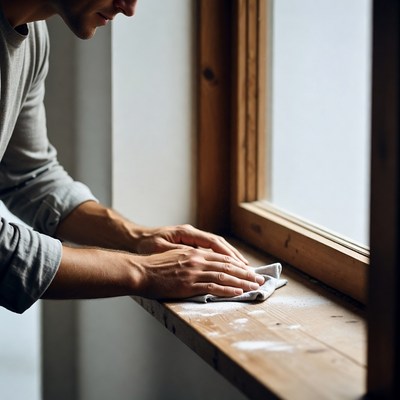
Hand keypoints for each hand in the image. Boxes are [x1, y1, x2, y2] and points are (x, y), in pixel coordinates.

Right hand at [134, 247, 263, 298]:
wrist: (140, 271)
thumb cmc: (154, 265)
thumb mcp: (175, 255)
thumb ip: (191, 258)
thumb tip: (204, 264)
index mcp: (194, 252)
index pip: (222, 258)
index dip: (238, 264)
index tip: (249, 270)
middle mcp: (197, 260)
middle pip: (227, 266)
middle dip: (246, 273)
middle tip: (259, 279)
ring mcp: (194, 272)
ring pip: (224, 276)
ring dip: (242, 282)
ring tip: (254, 287)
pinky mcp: (189, 285)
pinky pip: (213, 287)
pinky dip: (228, 290)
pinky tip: (238, 293)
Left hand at [136, 224, 248, 263]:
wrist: (136, 239)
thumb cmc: (146, 244)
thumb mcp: (161, 249)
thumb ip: (179, 252)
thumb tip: (197, 257)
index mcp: (187, 233)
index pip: (213, 242)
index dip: (227, 254)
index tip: (240, 264)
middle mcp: (192, 234)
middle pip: (219, 245)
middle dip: (234, 257)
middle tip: (249, 270)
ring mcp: (192, 240)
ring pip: (216, 248)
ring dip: (230, 258)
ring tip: (244, 269)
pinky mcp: (190, 246)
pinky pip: (209, 252)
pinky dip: (220, 259)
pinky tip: (228, 268)